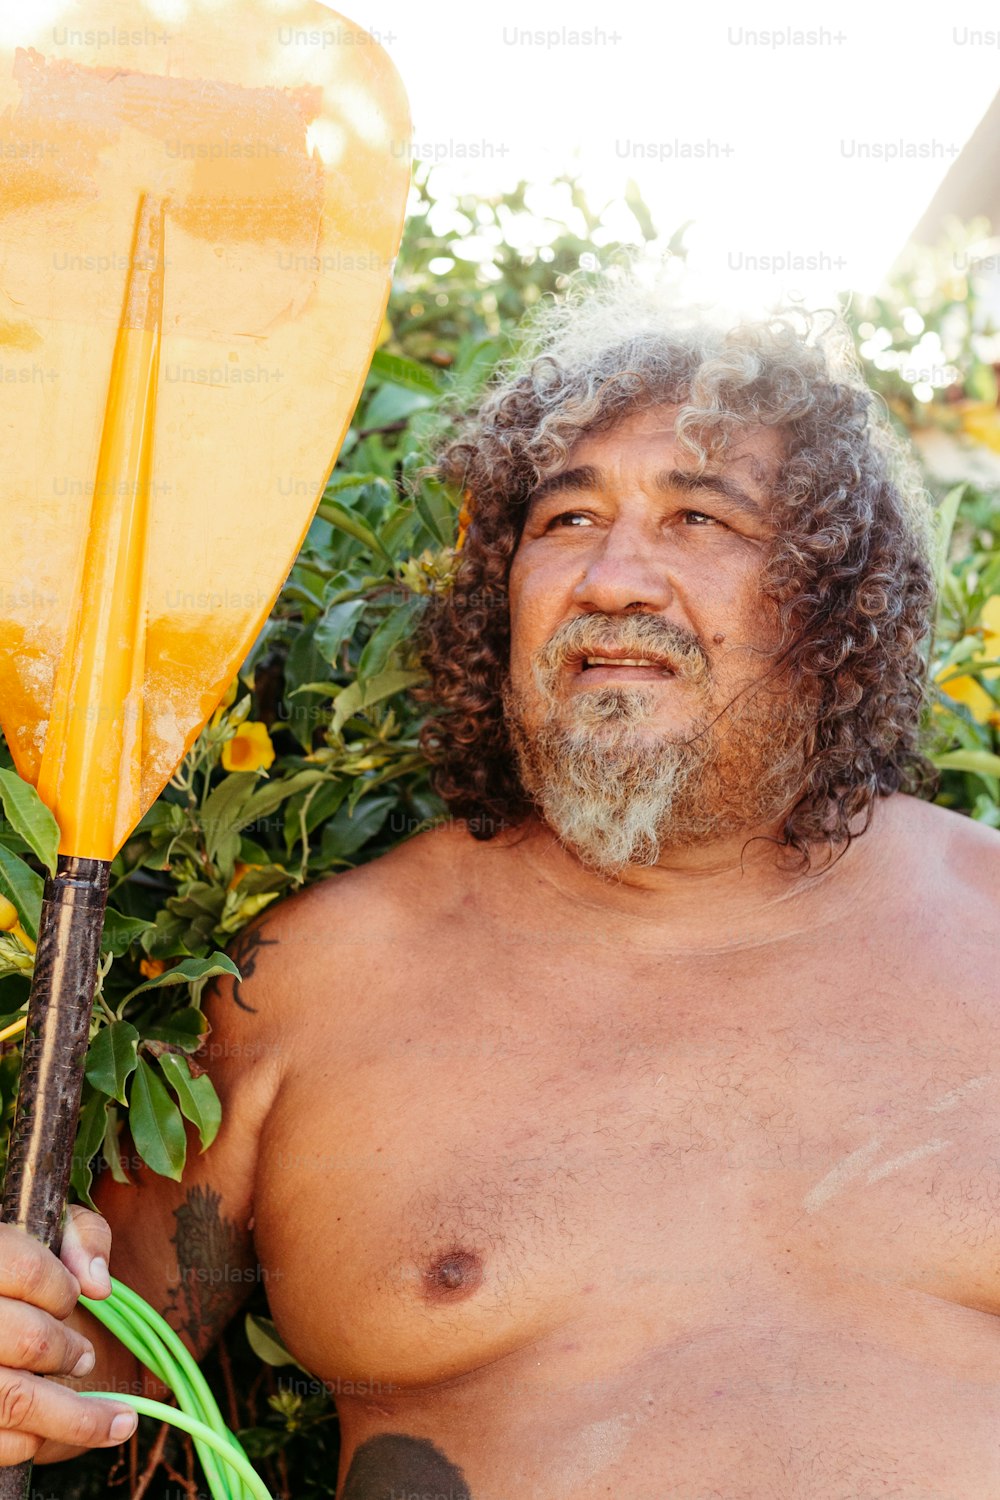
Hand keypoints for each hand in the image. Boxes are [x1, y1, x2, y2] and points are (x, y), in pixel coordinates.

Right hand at [0, 1205, 138, 1464]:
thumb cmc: (10, 1266)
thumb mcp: (45, 1229)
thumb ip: (80, 1238)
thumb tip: (100, 1285)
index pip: (31, 1272)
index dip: (63, 1290)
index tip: (74, 1298)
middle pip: (31, 1341)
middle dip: (70, 1352)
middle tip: (86, 1357)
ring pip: (16, 1401)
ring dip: (73, 1413)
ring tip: (108, 1415)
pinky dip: (32, 1441)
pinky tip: (49, 1431)